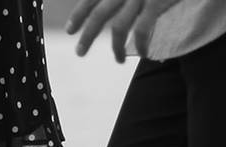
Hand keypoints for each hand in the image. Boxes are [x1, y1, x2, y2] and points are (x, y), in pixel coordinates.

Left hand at [65, 0, 182, 62]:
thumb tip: (113, 9)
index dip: (78, 14)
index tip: (70, 30)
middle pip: (99, 14)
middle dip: (87, 35)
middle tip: (79, 53)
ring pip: (118, 27)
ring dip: (115, 48)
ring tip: (118, 61)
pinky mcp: (155, 3)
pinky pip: (141, 31)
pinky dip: (139, 46)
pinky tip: (142, 54)